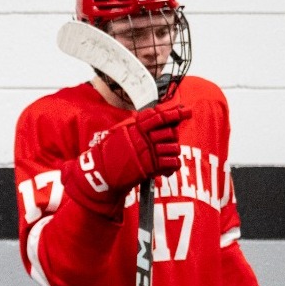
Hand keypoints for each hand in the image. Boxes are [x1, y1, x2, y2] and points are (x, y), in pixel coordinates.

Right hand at [66, 103, 188, 215]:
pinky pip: (172, 163)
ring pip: (174, 148)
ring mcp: (147, 153)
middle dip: (173, 136)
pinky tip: (167, 169)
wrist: (99, 174)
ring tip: (166, 156)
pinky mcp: (150, 168)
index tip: (185, 111)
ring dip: (173, 152)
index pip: (159, 116)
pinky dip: (172, 166)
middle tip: (169, 141)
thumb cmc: (106, 155)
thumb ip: (134, 125)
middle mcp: (143, 139)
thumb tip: (152, 116)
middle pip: (170, 132)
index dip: (174, 113)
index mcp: (135, 128)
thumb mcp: (118, 133)